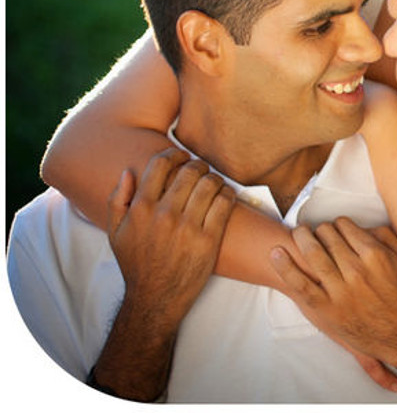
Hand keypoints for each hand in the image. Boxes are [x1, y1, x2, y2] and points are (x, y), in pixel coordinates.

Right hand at [107, 147, 234, 325]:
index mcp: (141, 209)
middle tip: (200, 168)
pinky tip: (224, 195)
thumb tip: (128, 171)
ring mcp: (188, 227)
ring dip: (214, 178)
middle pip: (189, 171)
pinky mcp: (209, 240)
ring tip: (212, 182)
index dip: (173, 153)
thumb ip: (118, 199)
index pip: (160, 165)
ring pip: (210, 184)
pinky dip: (227, 193)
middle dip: (197, 164)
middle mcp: (165, 215)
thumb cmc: (135, 262)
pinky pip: (224, 203)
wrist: (155, 296)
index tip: (180, 154)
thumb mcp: (115, 232)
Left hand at [270, 218, 396, 394]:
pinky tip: (276, 253)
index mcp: (375, 255)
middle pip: (327, 236)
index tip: (337, 229)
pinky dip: (285, 266)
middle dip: (321, 230)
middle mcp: (356, 270)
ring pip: (312, 253)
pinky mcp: (325, 309)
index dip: (339, 224)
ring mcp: (339, 291)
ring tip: (299, 234)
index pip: (345, 226)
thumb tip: (365, 227)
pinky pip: (299, 283)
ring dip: (302, 237)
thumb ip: (388, 239)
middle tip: (318, 232)